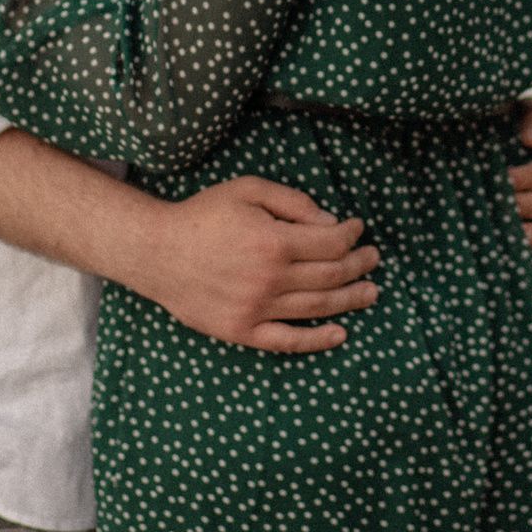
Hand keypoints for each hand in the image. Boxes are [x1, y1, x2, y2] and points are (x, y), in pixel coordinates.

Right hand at [127, 177, 380, 353]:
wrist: (157, 252)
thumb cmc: (204, 215)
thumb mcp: (248, 190)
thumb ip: (293, 202)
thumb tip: (330, 222)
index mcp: (274, 241)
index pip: (330, 242)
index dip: (352, 235)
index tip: (358, 229)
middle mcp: (270, 278)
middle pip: (331, 276)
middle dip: (359, 266)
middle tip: (373, 259)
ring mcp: (257, 308)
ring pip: (317, 307)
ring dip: (350, 300)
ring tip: (370, 293)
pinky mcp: (242, 330)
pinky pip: (288, 341)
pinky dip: (317, 340)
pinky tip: (340, 334)